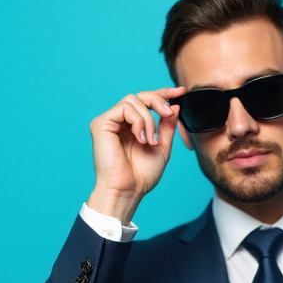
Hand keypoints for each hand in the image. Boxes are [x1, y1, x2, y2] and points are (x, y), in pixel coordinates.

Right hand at [87, 86, 186, 224]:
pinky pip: (124, 108)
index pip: (147, 102)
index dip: (163, 93)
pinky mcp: (101, 123)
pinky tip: (141, 138)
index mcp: (132, 126)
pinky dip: (138, 121)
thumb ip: (166, 127)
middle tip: (168, 113)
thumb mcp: (161, 147)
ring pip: (133, 100)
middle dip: (158, 100)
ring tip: (150, 140)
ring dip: (148, 119)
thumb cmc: (142, 175)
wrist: (128, 190)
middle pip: (140, 96)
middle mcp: (119, 121)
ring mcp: (109, 121)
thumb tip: (174, 105)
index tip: (181, 91)